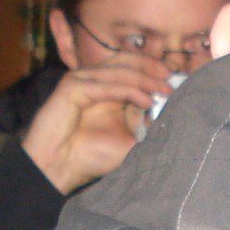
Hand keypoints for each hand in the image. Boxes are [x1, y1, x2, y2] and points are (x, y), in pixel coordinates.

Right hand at [19, 53, 172, 193]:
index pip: (129, 64)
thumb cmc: (88, 157)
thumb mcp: (125, 137)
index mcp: (101, 86)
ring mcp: (79, 80)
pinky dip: (130, 91)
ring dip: (146, 79)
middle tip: (171, 77)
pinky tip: (146, 101)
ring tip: (165, 90)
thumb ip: (142, 120)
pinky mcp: (71, 88)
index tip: (173, 77)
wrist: (57, 169)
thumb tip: (166, 108)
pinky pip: (107, 85)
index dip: (151, 67)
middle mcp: (89, 78)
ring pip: (120, 71)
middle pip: (125, 60)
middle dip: (151, 67)